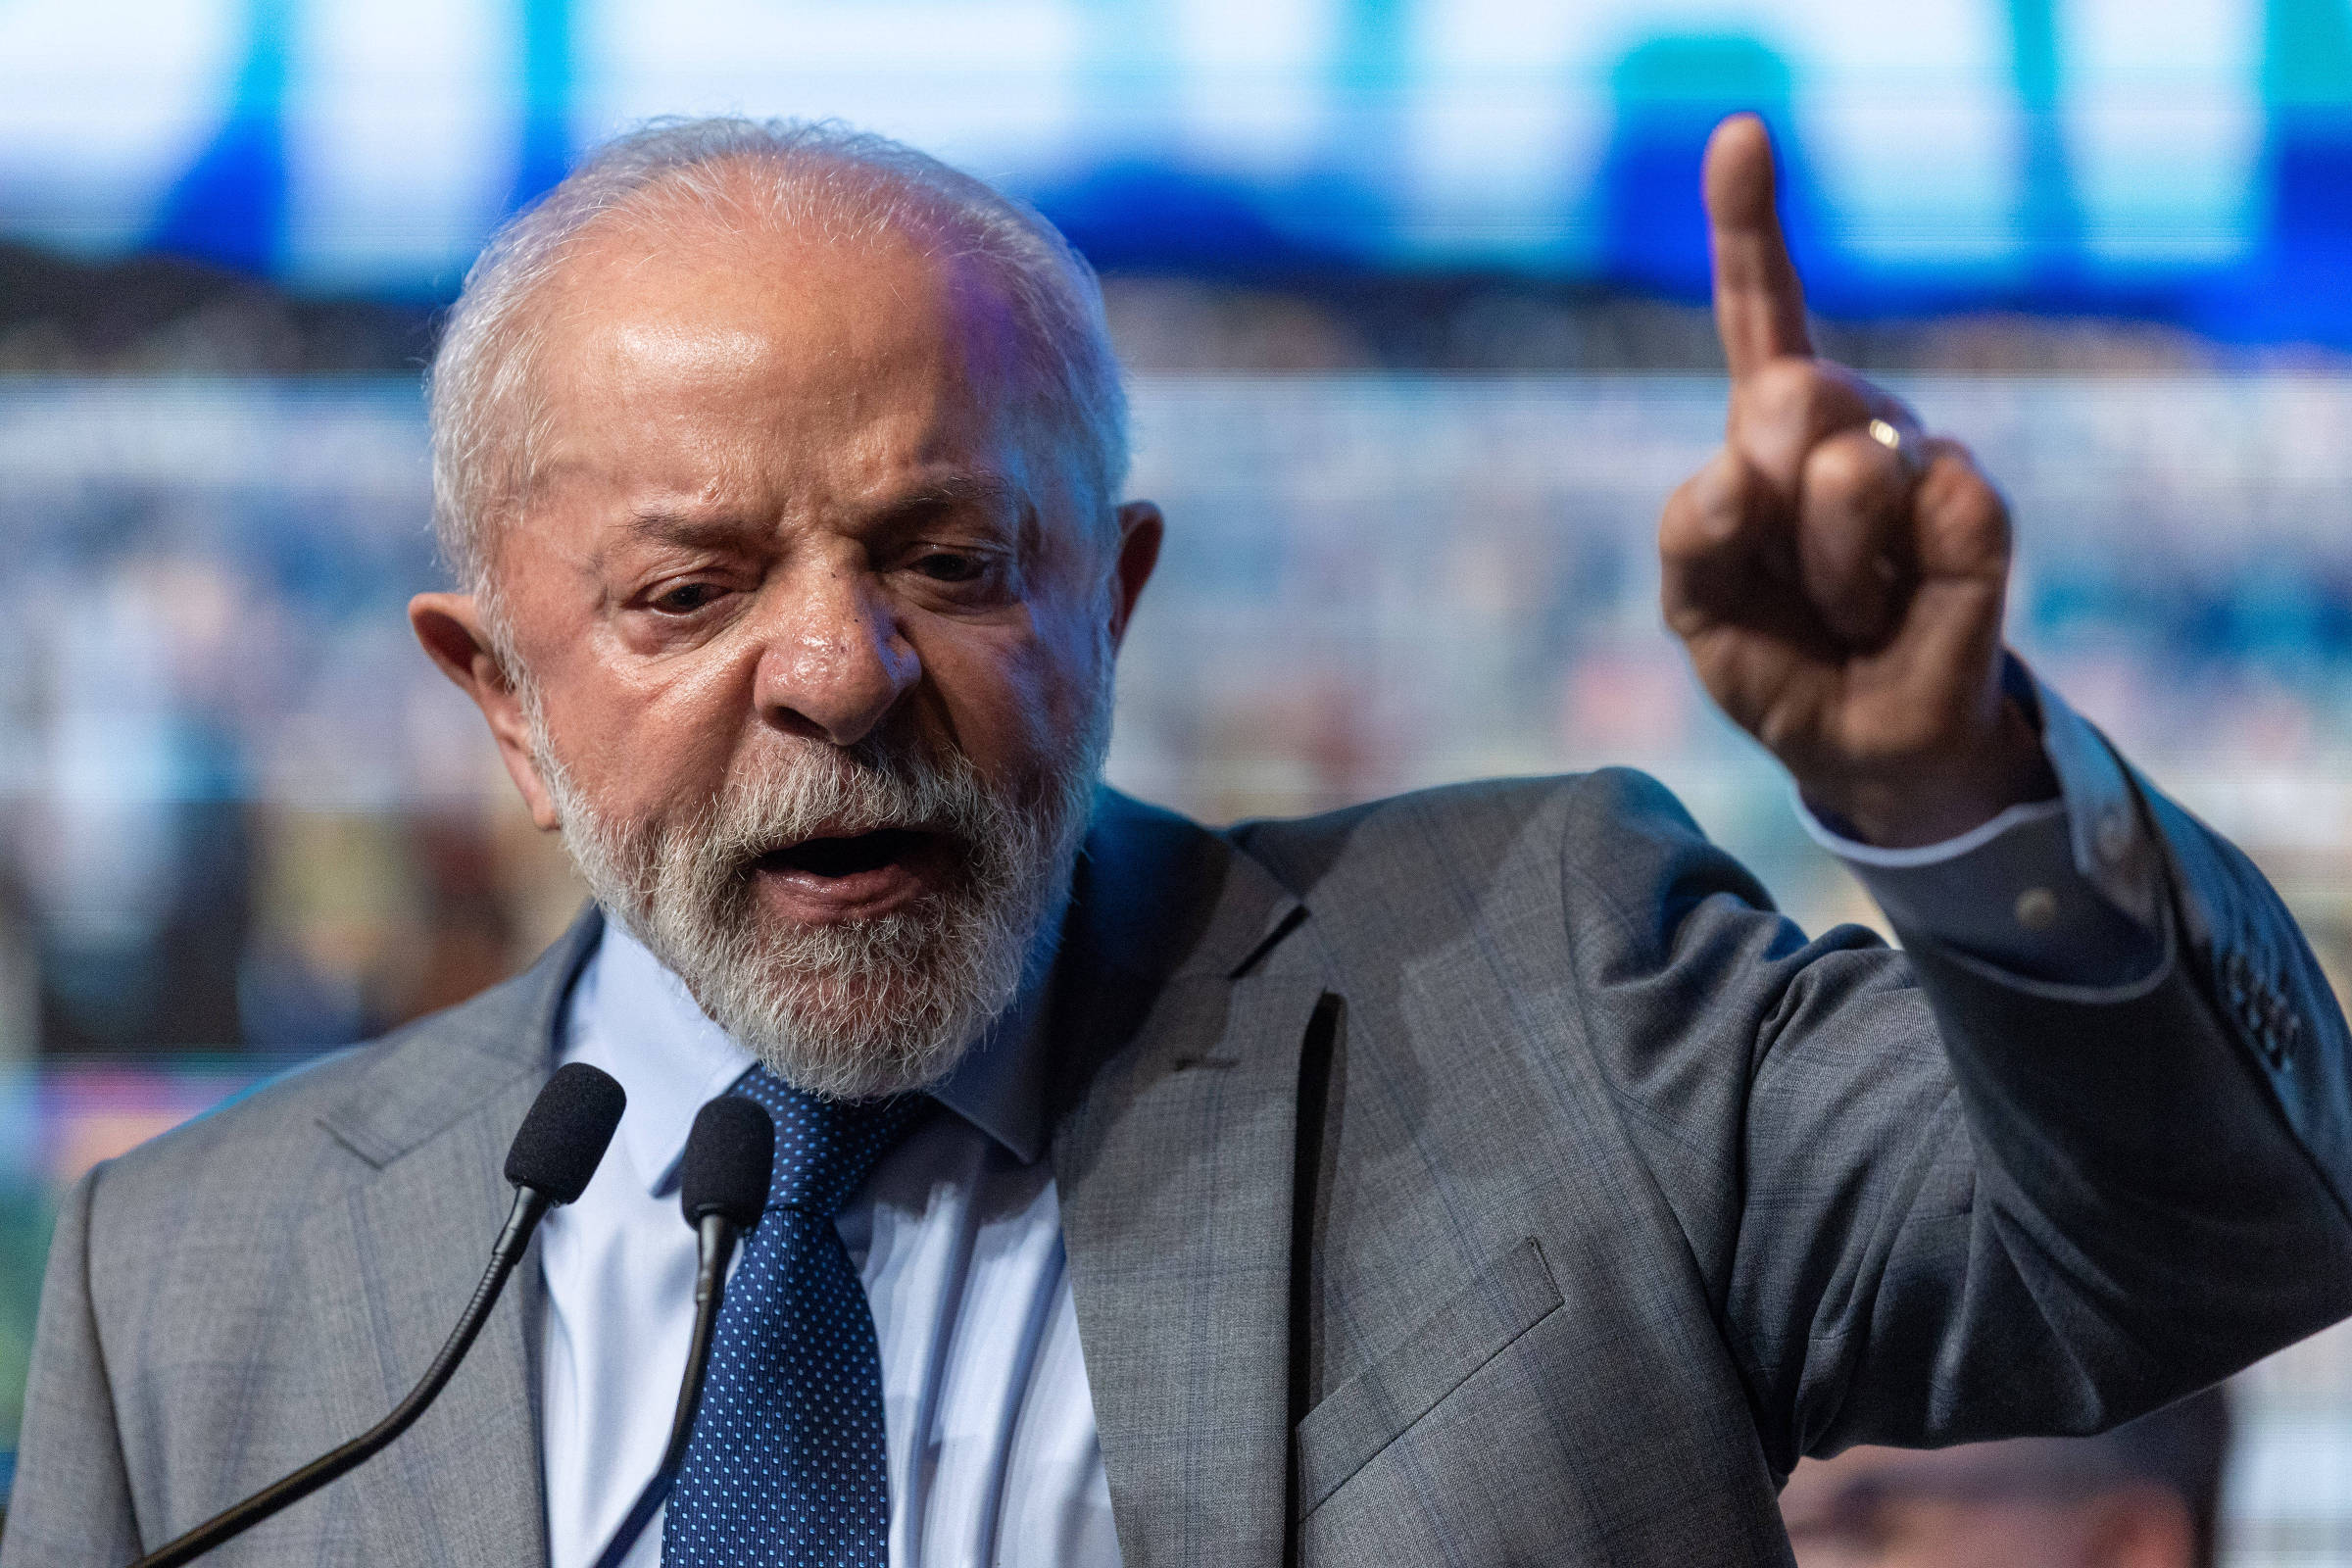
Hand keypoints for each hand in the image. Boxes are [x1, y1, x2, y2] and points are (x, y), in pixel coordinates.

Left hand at [1659, 115, 2054, 847]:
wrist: (1857, 746)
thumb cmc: (1773, 657)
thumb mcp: (1697, 605)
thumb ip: (1691, 535)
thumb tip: (1736, 474)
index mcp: (1768, 430)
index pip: (1764, 310)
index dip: (1750, 223)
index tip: (1741, 134)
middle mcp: (1852, 421)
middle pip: (1786, 394)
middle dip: (1763, 495)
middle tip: (1786, 573)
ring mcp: (1921, 460)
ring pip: (1851, 470)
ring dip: (1824, 567)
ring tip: (1846, 606)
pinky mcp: (1981, 515)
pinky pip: (1940, 511)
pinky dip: (1898, 585)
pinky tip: (1901, 612)